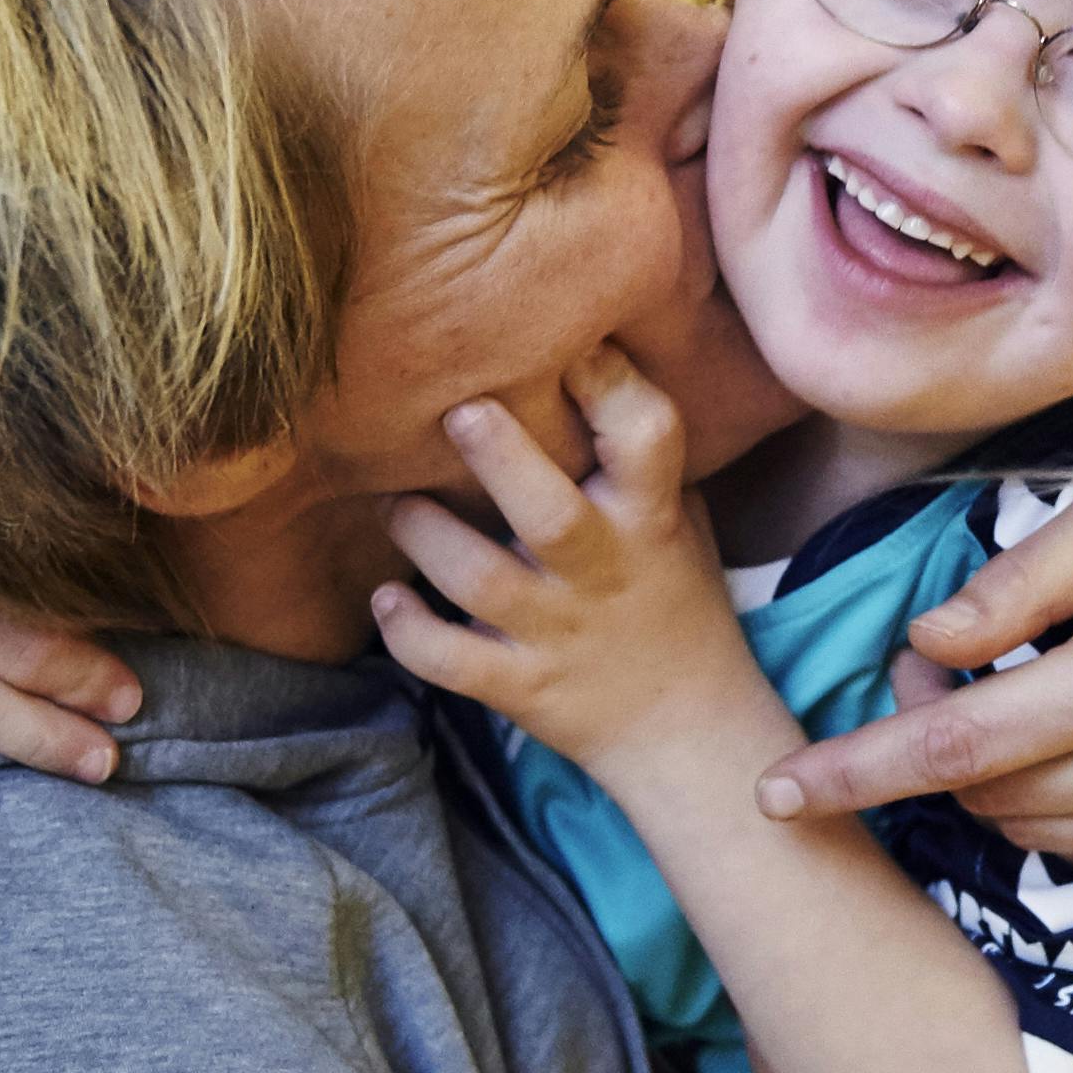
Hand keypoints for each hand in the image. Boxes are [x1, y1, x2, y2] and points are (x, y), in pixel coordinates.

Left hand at [369, 346, 789, 785]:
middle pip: (548, 514)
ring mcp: (558, 633)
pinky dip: (409, 631)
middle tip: (458, 411)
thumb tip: (583, 344)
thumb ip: (639, 455)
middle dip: (502, 459)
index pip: (647, 440)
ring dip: (425, 535)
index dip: (612, 385)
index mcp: (652, 520)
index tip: (572, 344)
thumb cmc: (676, 601)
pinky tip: (385, 596)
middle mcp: (605, 573)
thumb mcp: (682, 520)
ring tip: (394, 500)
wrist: (687, 729)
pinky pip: (451, 661)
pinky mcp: (522, 688)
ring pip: (479, 580)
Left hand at [751, 477, 1072, 871]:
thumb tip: (927, 640)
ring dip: (990, 779)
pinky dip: (1051, 805)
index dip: (856, 771)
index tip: (771, 795)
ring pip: (1023, 830)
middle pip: (981, 793)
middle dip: (930, 745)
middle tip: (946, 665)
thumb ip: (1019, 578)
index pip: (957, 741)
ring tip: (1024, 697)